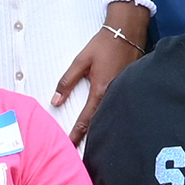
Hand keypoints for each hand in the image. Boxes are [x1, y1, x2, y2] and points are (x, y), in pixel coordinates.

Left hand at [52, 20, 145, 138]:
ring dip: (100, 129)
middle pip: (100, 123)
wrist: (128, 32)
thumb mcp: (81, 61)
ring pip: (110, 116)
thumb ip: (67, 82)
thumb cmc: (104, 45)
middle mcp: (114, 95)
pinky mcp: (129, 88)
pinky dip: (111, 117)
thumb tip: (55, 101)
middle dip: (90, 138)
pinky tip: (107, 123)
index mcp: (100, 90)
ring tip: (92, 144)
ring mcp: (124, 92)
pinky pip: (118, 107)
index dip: (76, 134)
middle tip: (80, 152)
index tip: (69, 146)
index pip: (86, 120)